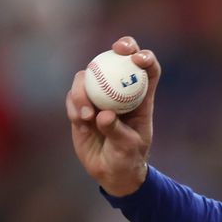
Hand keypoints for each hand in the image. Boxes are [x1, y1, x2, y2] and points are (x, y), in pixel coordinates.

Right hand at [65, 36, 159, 196]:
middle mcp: (120, 92)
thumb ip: (117, 131)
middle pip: (119, 60)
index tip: (137, 58)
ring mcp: (99, 96)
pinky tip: (80, 121)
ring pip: (89, 77)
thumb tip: (104, 115)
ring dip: (84, 91)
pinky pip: (73, 96)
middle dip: (118, 49)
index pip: (148, 70)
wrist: (110, 172)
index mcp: (141, 99)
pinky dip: (74, 105)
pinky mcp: (81, 105)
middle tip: (115, 50)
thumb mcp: (127, 147)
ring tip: (86, 115)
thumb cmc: (127, 159)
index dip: (145, 58)